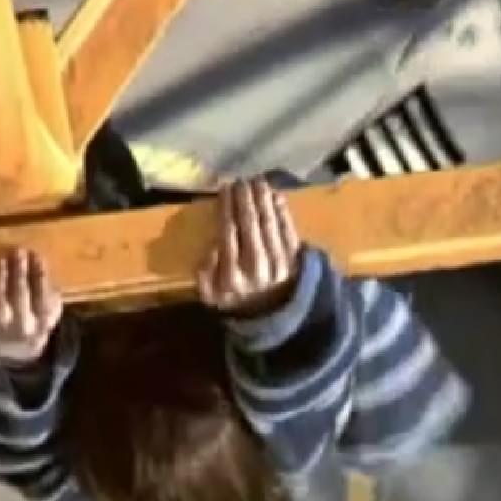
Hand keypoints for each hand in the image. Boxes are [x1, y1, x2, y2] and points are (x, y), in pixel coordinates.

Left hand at [0, 248, 62, 365]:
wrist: (18, 349)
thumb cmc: (37, 318)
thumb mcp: (50, 307)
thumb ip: (47, 286)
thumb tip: (36, 257)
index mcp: (43, 321)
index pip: (43, 296)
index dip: (39, 275)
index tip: (35, 255)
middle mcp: (23, 326)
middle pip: (21, 297)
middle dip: (19, 273)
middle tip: (18, 252)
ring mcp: (3, 327)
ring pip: (0, 303)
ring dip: (0, 280)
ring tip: (2, 260)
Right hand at [197, 177, 300, 315]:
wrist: (272, 320)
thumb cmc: (236, 302)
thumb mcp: (210, 296)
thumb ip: (205, 274)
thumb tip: (212, 246)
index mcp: (232, 274)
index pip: (228, 232)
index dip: (227, 207)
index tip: (225, 189)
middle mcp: (255, 264)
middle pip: (249, 222)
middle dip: (245, 198)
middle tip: (240, 180)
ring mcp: (278, 261)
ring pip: (269, 222)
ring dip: (263, 198)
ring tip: (257, 181)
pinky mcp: (295, 259)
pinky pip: (288, 229)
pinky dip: (282, 211)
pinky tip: (276, 196)